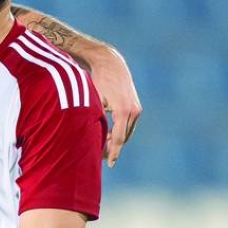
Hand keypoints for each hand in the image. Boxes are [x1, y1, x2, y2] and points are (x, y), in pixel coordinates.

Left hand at [88, 44, 141, 166]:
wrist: (111, 63)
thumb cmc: (98, 81)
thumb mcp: (94, 102)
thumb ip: (95, 120)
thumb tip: (91, 139)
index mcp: (123, 111)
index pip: (118, 139)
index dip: (113, 152)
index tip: (109, 164)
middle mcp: (134, 111)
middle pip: (123, 137)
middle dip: (113, 148)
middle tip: (101, 158)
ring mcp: (137, 108)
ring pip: (126, 132)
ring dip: (116, 141)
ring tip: (103, 149)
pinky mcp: (136, 106)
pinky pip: (128, 125)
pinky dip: (119, 132)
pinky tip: (108, 137)